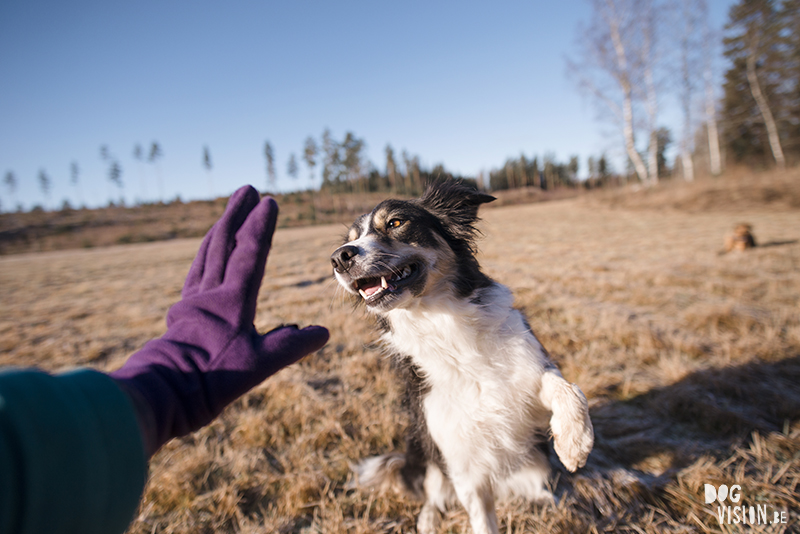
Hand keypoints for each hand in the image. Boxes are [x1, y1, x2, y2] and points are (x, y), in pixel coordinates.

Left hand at [111, 185, 328, 455]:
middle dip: (235, 215)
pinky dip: (204, 258)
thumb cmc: (210, 380)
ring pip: (206, 256)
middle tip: (245, 189)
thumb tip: (321, 332)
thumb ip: (290, 346)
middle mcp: (209, 294)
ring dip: (218, 231)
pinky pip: (195, 275)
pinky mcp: (180, 315)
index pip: (249, 254)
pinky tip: (205, 262)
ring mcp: (191, 303)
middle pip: (223, 244)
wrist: (160, 393)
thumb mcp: (257, 366)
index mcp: (231, 300)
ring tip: (226, 216)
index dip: (260, 226)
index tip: (268, 201)